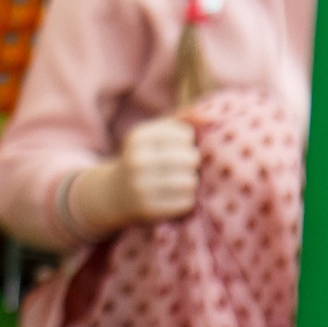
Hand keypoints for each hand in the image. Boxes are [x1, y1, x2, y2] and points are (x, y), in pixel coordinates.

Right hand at [73, 117, 199, 230]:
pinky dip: (184, 200)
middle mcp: (136, 160)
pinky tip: (172, 197)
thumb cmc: (145, 157)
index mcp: (137, 136)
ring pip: (190, 181)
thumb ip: (183, 119)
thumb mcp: (155, 134)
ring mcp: (140, 185)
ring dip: (189, 182)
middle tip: (180, 167)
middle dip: (191, 162)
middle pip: (191, 157)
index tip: (174, 147)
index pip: (185, 134)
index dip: (187, 142)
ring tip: (177, 181)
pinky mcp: (148, 208)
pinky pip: (186, 202)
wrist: (115, 192)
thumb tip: (212, 117)